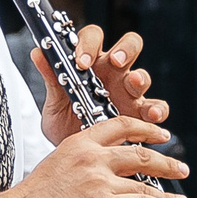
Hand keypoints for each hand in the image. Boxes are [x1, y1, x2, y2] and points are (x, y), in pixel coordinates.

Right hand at [2, 114, 188, 197]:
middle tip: (179, 166)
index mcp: (79, 143)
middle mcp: (92, 158)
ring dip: (168, 192)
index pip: (120, 126)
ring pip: (146, 182)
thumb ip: (81, 164)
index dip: (145, 129)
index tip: (160, 135)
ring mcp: (99, 181)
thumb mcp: (55, 166)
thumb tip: (100, 174)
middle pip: (139, 153)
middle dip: (166, 161)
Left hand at [33, 22, 166, 142]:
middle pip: (128, 46)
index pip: (94, 38)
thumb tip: (38, 52)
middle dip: (124, 50)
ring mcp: (129, 93)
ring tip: (133, 84)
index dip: (89, 44)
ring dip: (140, 78)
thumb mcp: (55, 103)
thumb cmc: (65, 125)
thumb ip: (51, 78)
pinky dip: (157, 110)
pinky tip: (151, 116)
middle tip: (115, 61)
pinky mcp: (140, 115)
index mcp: (91, 64)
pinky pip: (156, 108)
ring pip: (142, 76)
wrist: (74, 159)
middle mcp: (113, 74)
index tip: (81, 62)